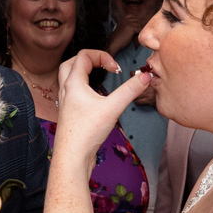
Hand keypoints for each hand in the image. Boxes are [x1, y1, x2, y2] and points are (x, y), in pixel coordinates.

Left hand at [54, 48, 149, 172]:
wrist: (72, 158)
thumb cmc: (86, 133)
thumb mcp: (113, 108)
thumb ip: (130, 90)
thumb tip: (146, 76)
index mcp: (73, 83)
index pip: (84, 55)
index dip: (103, 56)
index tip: (116, 70)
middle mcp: (66, 90)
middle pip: (70, 63)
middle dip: (88, 60)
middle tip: (103, 66)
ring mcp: (66, 103)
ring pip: (69, 79)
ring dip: (83, 73)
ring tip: (98, 77)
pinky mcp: (69, 114)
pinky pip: (72, 93)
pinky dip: (83, 88)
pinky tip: (94, 98)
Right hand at [106, 14, 144, 55]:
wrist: (114, 44)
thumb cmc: (118, 40)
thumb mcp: (122, 30)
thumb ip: (127, 26)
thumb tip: (137, 26)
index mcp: (122, 20)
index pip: (132, 16)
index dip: (135, 22)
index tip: (135, 28)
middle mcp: (125, 20)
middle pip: (137, 20)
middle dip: (138, 26)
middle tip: (136, 33)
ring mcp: (128, 23)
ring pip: (139, 24)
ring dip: (139, 30)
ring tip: (136, 36)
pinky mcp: (130, 27)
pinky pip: (139, 29)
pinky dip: (139, 33)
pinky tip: (135, 37)